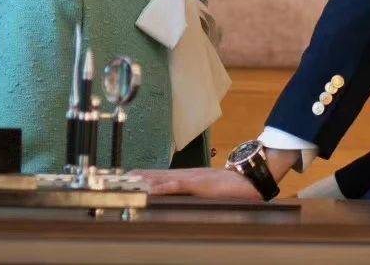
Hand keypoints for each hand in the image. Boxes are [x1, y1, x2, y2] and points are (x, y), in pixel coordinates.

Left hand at [134, 167, 261, 200]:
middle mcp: (187, 174)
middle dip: (139, 177)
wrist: (248, 180)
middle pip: (158, 175)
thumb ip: (196, 191)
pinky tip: (152, 189)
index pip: (161, 175)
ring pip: (163, 178)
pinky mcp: (198, 184)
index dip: (145, 176)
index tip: (128, 177)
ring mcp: (192, 178)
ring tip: (130, 182)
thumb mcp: (209, 189)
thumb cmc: (230, 187)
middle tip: (121, 178)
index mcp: (189, 177)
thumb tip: (184, 196)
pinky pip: (177, 185)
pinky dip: (163, 186)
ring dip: (146, 181)